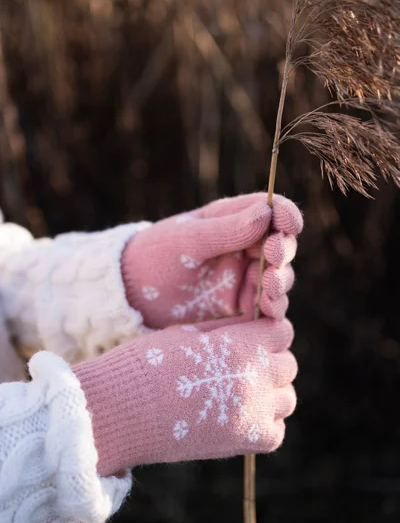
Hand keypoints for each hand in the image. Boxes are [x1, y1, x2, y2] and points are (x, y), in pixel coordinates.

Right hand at [74, 315, 296, 475]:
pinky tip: (238, 416)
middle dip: (269, 361)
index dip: (266, 332)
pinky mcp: (243, 442)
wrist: (116, 411)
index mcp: (240, 346)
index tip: (251, 337)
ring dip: (269, 392)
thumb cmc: (145, 364)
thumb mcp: (187, 333)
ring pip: (286, 398)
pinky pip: (275, 430)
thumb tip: (252, 329)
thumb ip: (227, 331)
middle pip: (287, 365)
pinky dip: (264, 423)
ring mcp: (252, 414)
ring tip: (239, 392)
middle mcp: (254, 379)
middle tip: (241, 366)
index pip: (281, 331)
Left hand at [122, 193, 302, 328]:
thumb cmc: (153, 257)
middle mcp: (243, 249)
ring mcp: (243, 280)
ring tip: (270, 286)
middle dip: (282, 251)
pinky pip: (266, 309)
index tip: (290, 224)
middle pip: (280, 246)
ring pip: (278, 279)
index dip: (285, 216)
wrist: (129, 296)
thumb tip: (267, 212)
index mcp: (232, 221)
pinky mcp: (240, 309)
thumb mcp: (188, 240)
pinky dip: (273, 309)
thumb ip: (226, 229)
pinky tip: (270, 311)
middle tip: (274, 257)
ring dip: (280, 281)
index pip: (271, 211)